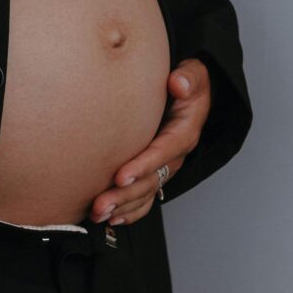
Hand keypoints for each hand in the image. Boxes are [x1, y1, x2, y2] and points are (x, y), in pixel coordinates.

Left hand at [87, 59, 212, 224]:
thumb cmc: (189, 84)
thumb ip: (188, 78)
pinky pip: (146, 197)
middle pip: (151, 180)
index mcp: (183, 132)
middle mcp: (175, 155)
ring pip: (146, 193)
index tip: (119, 174)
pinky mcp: (156, 171)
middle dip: (125, 194)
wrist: (194, 95)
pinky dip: (130, 210)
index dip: (142, 165)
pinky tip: (112, 217)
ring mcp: (165, 166)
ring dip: (122, 206)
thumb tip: (178, 83)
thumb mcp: (194, 75)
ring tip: (98, 214)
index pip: (163, 152)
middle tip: (100, 203)